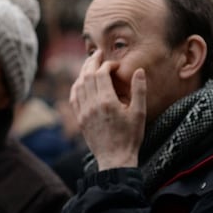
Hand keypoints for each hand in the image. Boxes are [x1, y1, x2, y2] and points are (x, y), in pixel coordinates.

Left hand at [70, 50, 144, 170]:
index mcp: (107, 102)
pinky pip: (73, 97)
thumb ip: (139, 90)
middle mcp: (91, 105)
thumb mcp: (139, 113)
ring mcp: (82, 112)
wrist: (115, 159)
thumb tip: (139, 70)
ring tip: (89, 64)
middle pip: (86, 76)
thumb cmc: (131, 136)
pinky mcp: (79, 118)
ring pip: (78, 85)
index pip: (101, 74)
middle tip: (98, 53)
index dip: (107, 65)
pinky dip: (76, 85)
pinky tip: (81, 82)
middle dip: (92, 62)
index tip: (115, 64)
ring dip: (83, 72)